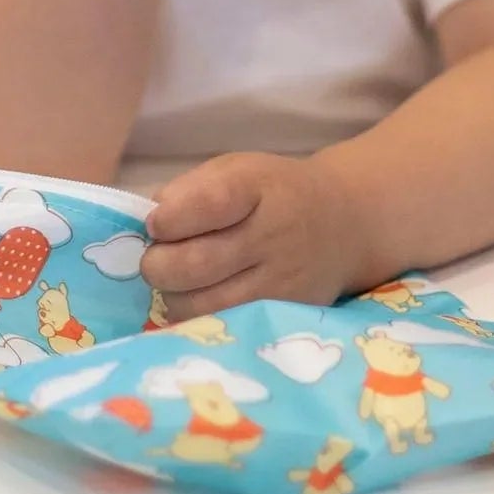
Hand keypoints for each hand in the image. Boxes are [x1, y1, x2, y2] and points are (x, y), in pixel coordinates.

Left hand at [140, 153, 368, 317]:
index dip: (168, 219)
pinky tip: (199, 297)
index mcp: (257, 188)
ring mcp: (280, 282)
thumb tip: (150, 222)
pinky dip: (198, 315)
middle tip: (155, 258)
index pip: (206, 205)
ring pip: (203, 304)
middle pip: (195, 264)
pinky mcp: (283, 314)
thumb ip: (189, 190)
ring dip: (174, 294)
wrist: (344, 224)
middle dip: (158, 265)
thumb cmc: (274, 192)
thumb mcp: (237, 170)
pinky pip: (224, 324)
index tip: (155, 222)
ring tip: (177, 279)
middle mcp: (273, 236)